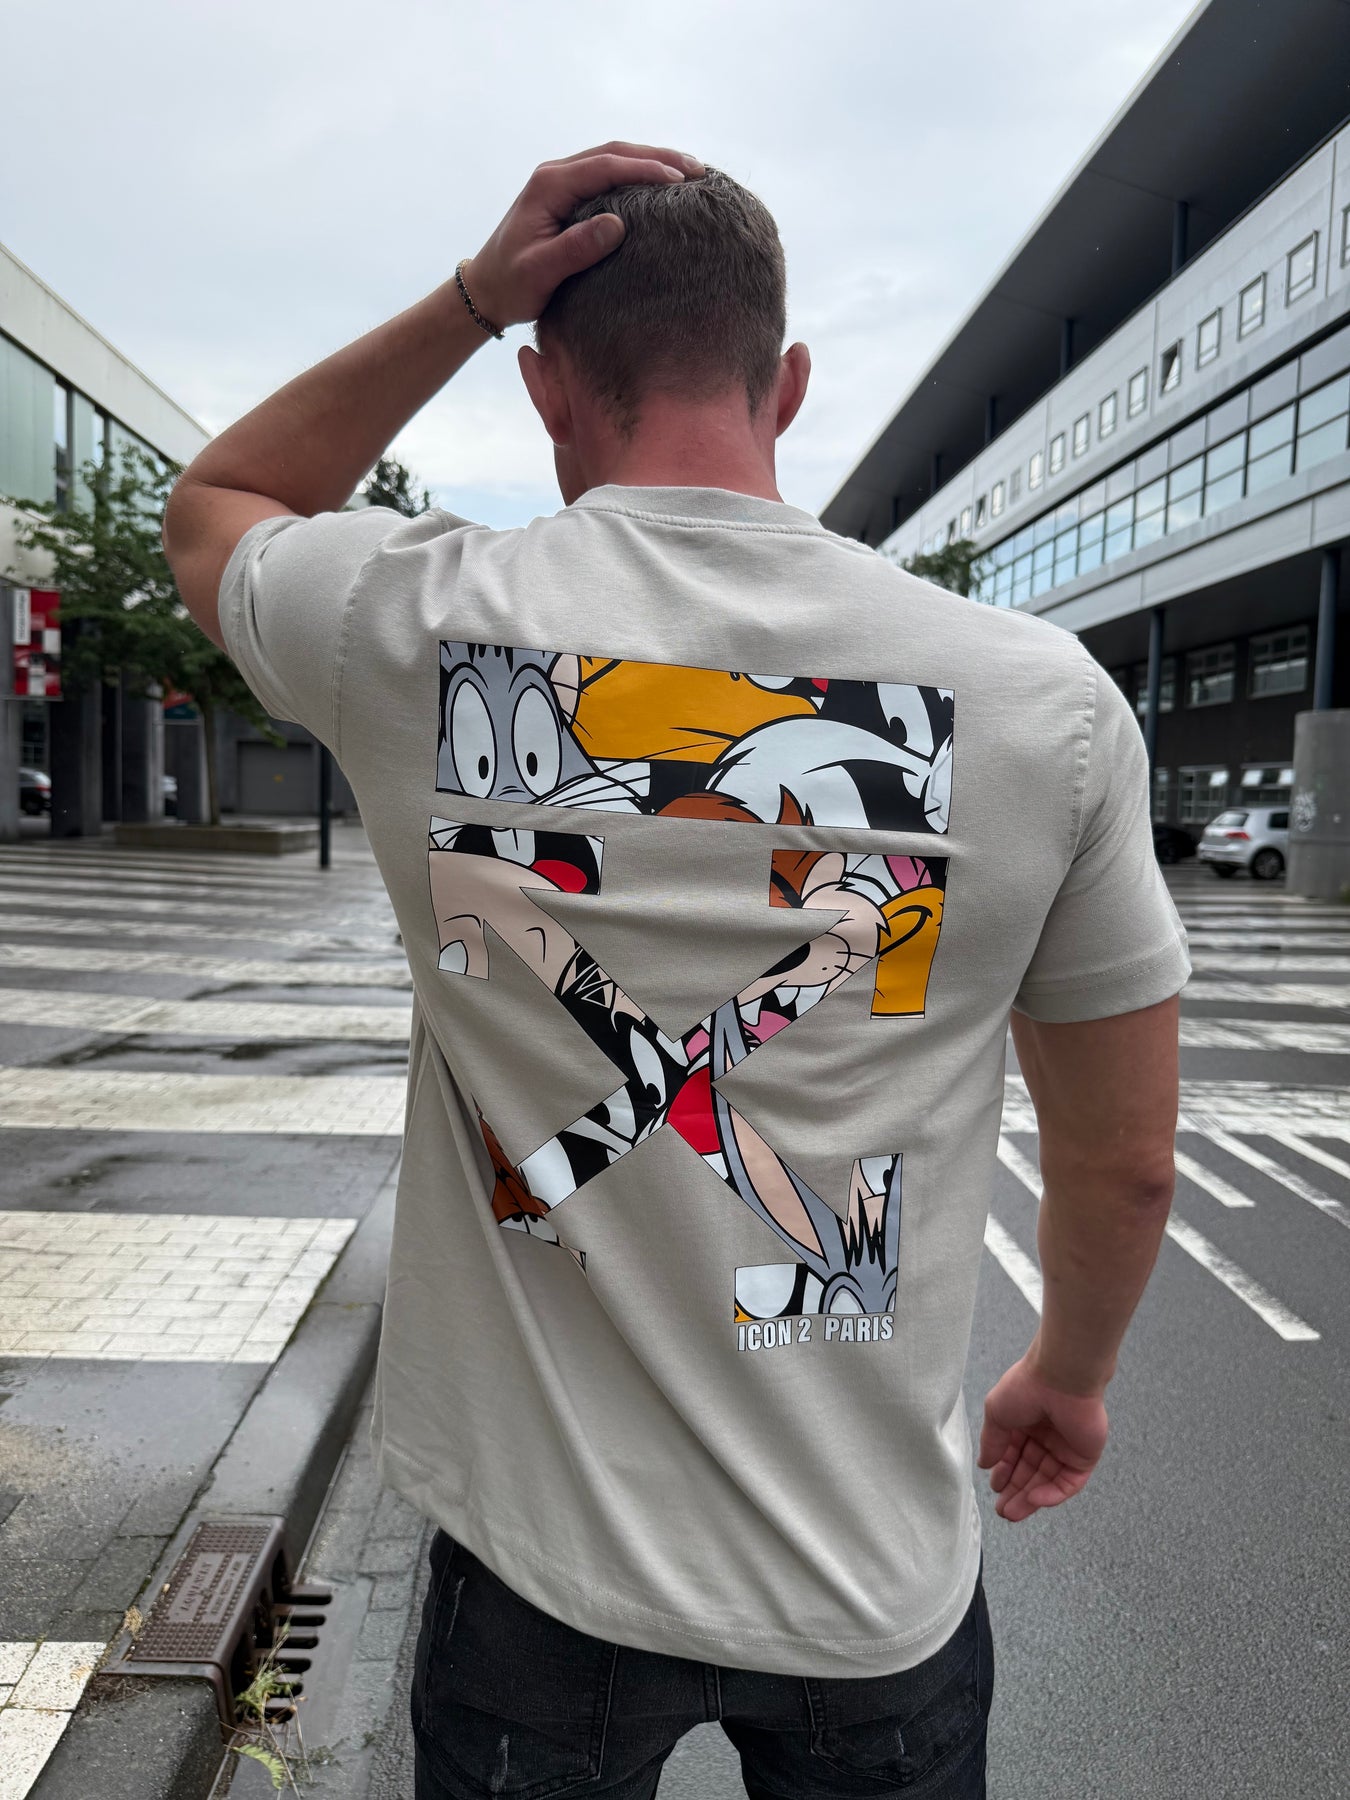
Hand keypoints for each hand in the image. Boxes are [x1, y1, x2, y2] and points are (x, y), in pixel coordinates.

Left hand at [462, 141, 704, 328]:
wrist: (485, 290)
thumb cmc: (511, 285)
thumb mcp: (540, 272)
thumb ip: (576, 248)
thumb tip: (617, 225)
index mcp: (549, 186)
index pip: (605, 166)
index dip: (645, 169)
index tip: (680, 179)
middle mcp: (555, 175)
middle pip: (614, 152)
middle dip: (658, 157)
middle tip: (698, 169)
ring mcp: (561, 182)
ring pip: (613, 159)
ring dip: (651, 161)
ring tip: (689, 171)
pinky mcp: (568, 196)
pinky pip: (608, 175)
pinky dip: (637, 174)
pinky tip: (661, 185)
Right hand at [977, 1350, 1109, 1522]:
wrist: (1061, 1379)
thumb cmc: (1026, 1388)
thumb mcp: (996, 1414)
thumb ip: (991, 1442)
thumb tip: (984, 1465)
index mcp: (1026, 1422)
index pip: (1014, 1455)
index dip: (1004, 1472)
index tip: (994, 1487)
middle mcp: (1046, 1436)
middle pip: (1030, 1471)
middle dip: (1016, 1491)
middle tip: (1003, 1511)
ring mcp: (1066, 1447)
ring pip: (1047, 1480)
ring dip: (1030, 1498)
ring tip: (1013, 1513)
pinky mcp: (1084, 1457)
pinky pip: (1069, 1482)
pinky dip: (1053, 1494)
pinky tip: (1035, 1499)